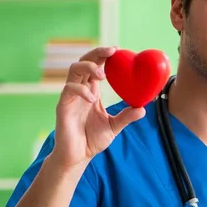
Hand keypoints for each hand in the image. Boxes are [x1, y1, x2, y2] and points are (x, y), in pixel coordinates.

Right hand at [52, 46, 145, 169]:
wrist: (78, 156)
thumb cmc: (92, 140)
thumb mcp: (114, 126)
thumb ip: (126, 117)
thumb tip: (143, 109)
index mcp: (91, 91)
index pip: (96, 67)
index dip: (104, 56)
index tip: (118, 50)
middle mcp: (80, 90)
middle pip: (84, 62)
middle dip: (97, 53)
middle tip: (112, 51)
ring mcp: (70, 97)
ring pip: (74, 70)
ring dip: (89, 67)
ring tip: (102, 75)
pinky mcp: (63, 106)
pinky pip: (69, 90)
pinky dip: (81, 90)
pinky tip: (92, 98)